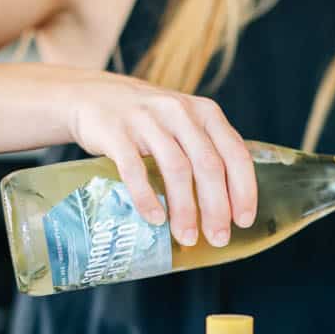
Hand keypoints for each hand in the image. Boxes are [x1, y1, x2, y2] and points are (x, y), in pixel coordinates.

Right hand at [68, 72, 256, 247]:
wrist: (91, 96)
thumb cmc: (147, 120)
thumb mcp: (183, 123)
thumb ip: (205, 152)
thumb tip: (226, 208)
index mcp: (205, 112)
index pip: (235, 153)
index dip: (243, 189)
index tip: (243, 221)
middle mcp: (180, 112)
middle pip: (208, 165)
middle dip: (216, 207)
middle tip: (218, 238)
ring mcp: (147, 120)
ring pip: (176, 168)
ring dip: (185, 208)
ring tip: (187, 237)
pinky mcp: (116, 132)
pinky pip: (134, 169)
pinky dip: (146, 197)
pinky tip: (155, 219)